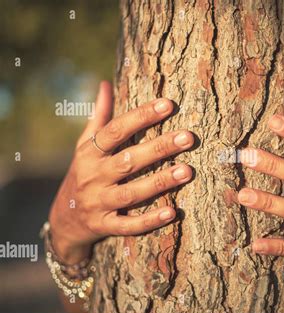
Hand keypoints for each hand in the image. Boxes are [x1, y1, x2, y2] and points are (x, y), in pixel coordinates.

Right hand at [49, 81, 194, 263]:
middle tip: (188, 137)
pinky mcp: (104, 227)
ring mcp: (98, 203)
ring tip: (187, 171)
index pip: (115, 131)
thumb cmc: (83, 174)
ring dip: (159, 182)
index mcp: (89, 154)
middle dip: (158, 148)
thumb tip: (104, 84)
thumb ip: (98, 118)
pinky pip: (128, 226)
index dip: (141, 117)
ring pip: (131, 193)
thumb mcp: (84, 146)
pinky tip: (172, 212)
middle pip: (128, 161)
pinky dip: (149, 221)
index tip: (168, 104)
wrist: (63, 219)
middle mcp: (92, 177)